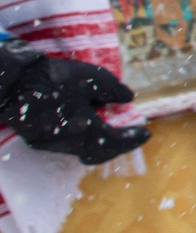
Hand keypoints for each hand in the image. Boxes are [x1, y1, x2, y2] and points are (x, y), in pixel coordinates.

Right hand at [0, 46, 150, 164]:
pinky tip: (85, 125)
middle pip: (98, 153)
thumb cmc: (54, 79)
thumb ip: (113, 91)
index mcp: (85, 131)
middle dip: (117, 146)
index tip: (146, 133)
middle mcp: (68, 143)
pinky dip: (81, 139)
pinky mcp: (36, 139)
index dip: (133, 139)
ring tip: (111, 129)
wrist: (12, 84)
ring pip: (81, 151)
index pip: (116, 143)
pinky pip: (66, 145)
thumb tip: (128, 100)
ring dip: (99, 143)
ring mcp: (49, 144)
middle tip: (130, 135)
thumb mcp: (92, 79)